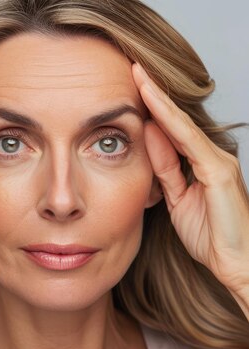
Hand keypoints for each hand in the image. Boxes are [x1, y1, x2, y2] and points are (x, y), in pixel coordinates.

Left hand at [132, 63, 248, 296]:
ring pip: (181, 124)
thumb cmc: (210, 235)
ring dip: (158, 99)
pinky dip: (169, 122)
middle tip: (131, 68)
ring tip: (138, 76)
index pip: (169, 128)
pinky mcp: (219, 171)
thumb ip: (165, 169)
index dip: (150, 106)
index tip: (129, 87)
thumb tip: (148, 138)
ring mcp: (217, 161)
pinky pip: (189, 142)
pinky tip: (153, 105)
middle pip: (175, 119)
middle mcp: (211, 156)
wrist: (236, 263)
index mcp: (200, 163)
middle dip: (153, 93)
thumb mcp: (176, 198)